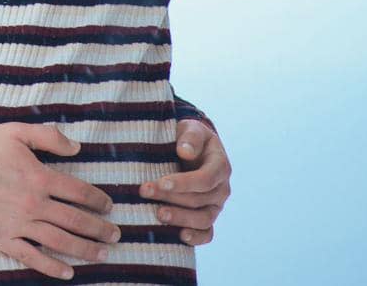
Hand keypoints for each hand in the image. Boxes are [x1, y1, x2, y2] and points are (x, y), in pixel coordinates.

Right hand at [0, 123, 118, 280]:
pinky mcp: (2, 239)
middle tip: (116, 235)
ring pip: (60, 241)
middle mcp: (33, 204)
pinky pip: (32, 257)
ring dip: (85, 249)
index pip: (79, 192)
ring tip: (102, 254)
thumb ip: (49, 137)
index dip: (99, 200)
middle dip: (100, 229)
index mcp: (39, 177)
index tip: (109, 206)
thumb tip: (78, 147)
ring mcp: (18, 224)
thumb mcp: (16, 132)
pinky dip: (52, 267)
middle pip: (76, 220)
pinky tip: (68, 272)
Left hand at [139, 119, 231, 244]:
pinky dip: (196, 237)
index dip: (184, 183)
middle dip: (171, 197)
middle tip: (145, 192)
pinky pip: (207, 233)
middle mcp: (221, 188)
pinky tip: (180, 236)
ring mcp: (216, 205)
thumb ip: (190, 136)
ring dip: (180, 218)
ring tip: (158, 215)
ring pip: (203, 219)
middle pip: (199, 199)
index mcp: (220, 165)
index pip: (205, 179)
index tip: (161, 182)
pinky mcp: (208, 216)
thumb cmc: (189, 137)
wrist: (191, 148)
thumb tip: (185, 151)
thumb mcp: (192, 128)